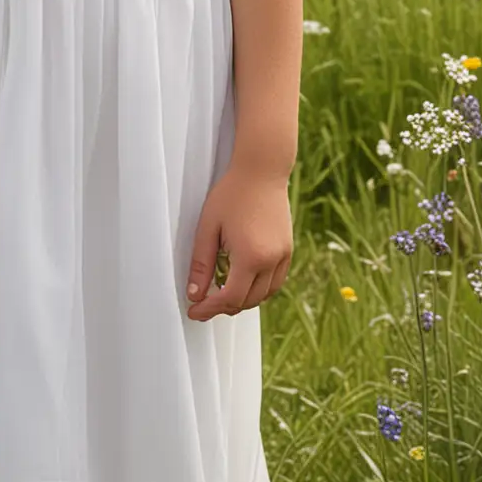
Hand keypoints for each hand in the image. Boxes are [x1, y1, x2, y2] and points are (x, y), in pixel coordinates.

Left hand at [185, 165, 292, 321]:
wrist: (262, 170)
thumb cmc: (232, 193)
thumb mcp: (208, 227)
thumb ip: (201, 265)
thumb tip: (195, 295)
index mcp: (250, 257)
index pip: (229, 298)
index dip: (209, 309)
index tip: (194, 311)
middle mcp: (270, 261)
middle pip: (246, 301)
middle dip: (223, 307)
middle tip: (203, 302)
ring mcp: (282, 256)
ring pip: (263, 296)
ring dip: (242, 300)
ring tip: (221, 292)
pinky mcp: (288, 250)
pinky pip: (275, 283)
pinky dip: (259, 290)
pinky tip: (243, 281)